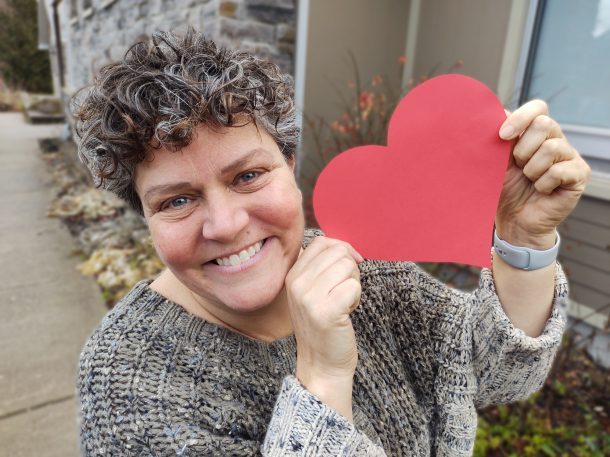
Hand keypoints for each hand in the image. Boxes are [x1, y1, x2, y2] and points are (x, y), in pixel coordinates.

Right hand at [285, 237, 362, 419]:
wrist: (322, 366)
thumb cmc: (323, 327)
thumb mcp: (311, 293)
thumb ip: (320, 268)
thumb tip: (343, 246)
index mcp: (292, 275)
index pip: (322, 242)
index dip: (342, 250)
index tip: (348, 268)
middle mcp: (297, 284)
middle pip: (338, 252)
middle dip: (350, 269)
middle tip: (344, 292)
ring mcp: (309, 297)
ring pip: (348, 266)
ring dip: (354, 284)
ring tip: (344, 303)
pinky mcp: (327, 311)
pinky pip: (354, 286)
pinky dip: (357, 298)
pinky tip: (347, 312)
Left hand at [496, 100, 590, 247]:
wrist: (513, 221)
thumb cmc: (504, 190)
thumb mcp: (496, 162)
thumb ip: (498, 139)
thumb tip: (495, 113)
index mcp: (534, 133)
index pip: (537, 108)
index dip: (520, 118)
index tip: (502, 136)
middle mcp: (555, 139)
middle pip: (544, 123)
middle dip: (523, 149)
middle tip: (519, 167)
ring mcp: (570, 156)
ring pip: (551, 148)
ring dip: (532, 170)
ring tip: (530, 181)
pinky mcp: (579, 174)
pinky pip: (558, 171)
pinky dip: (543, 184)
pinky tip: (542, 191)